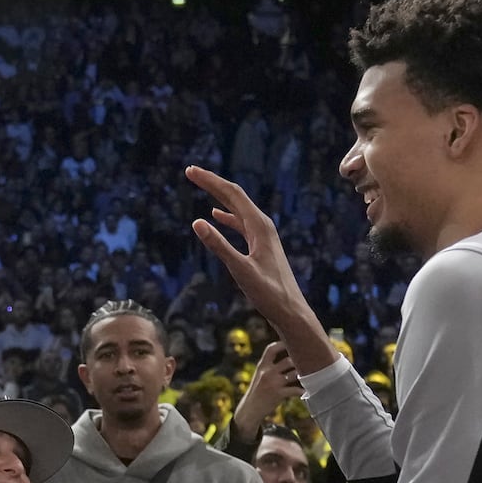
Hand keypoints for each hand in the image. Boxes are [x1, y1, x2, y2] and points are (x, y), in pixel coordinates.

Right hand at [185, 167, 333, 374]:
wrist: (291, 311)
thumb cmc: (269, 294)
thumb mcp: (240, 271)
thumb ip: (219, 246)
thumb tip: (197, 222)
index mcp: (260, 226)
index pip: (232, 194)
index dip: (211, 180)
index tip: (190, 171)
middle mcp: (262, 226)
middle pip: (235, 196)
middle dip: (212, 182)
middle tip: (190, 171)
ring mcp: (262, 235)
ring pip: (237, 208)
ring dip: (218, 196)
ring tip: (201, 185)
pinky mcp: (260, 246)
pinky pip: (241, 223)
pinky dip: (227, 216)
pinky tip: (217, 214)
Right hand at [232, 342, 302, 436]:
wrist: (249, 409)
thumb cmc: (257, 391)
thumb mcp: (259, 376)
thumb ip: (270, 366)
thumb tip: (286, 358)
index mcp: (262, 366)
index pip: (271, 349)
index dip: (282, 344)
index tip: (292, 342)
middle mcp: (267, 372)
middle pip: (288, 361)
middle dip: (299, 361)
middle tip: (310, 360)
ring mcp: (273, 383)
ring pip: (294, 374)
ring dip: (303, 375)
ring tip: (312, 374)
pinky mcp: (278, 394)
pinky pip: (295, 390)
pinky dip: (302, 390)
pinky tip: (307, 391)